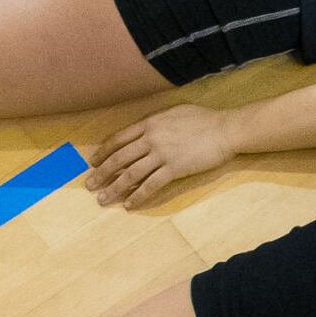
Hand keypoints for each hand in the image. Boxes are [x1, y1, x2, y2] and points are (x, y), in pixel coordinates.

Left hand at [85, 103, 237, 206]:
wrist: (226, 130)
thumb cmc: (204, 119)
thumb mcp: (175, 112)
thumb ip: (156, 121)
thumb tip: (145, 129)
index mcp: (149, 123)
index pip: (118, 139)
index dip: (103, 152)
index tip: (93, 162)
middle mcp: (151, 138)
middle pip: (119, 158)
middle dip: (101, 173)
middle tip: (90, 185)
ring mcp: (162, 154)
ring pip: (131, 174)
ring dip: (114, 188)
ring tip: (103, 199)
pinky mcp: (174, 169)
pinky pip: (150, 185)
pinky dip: (138, 196)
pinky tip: (129, 205)